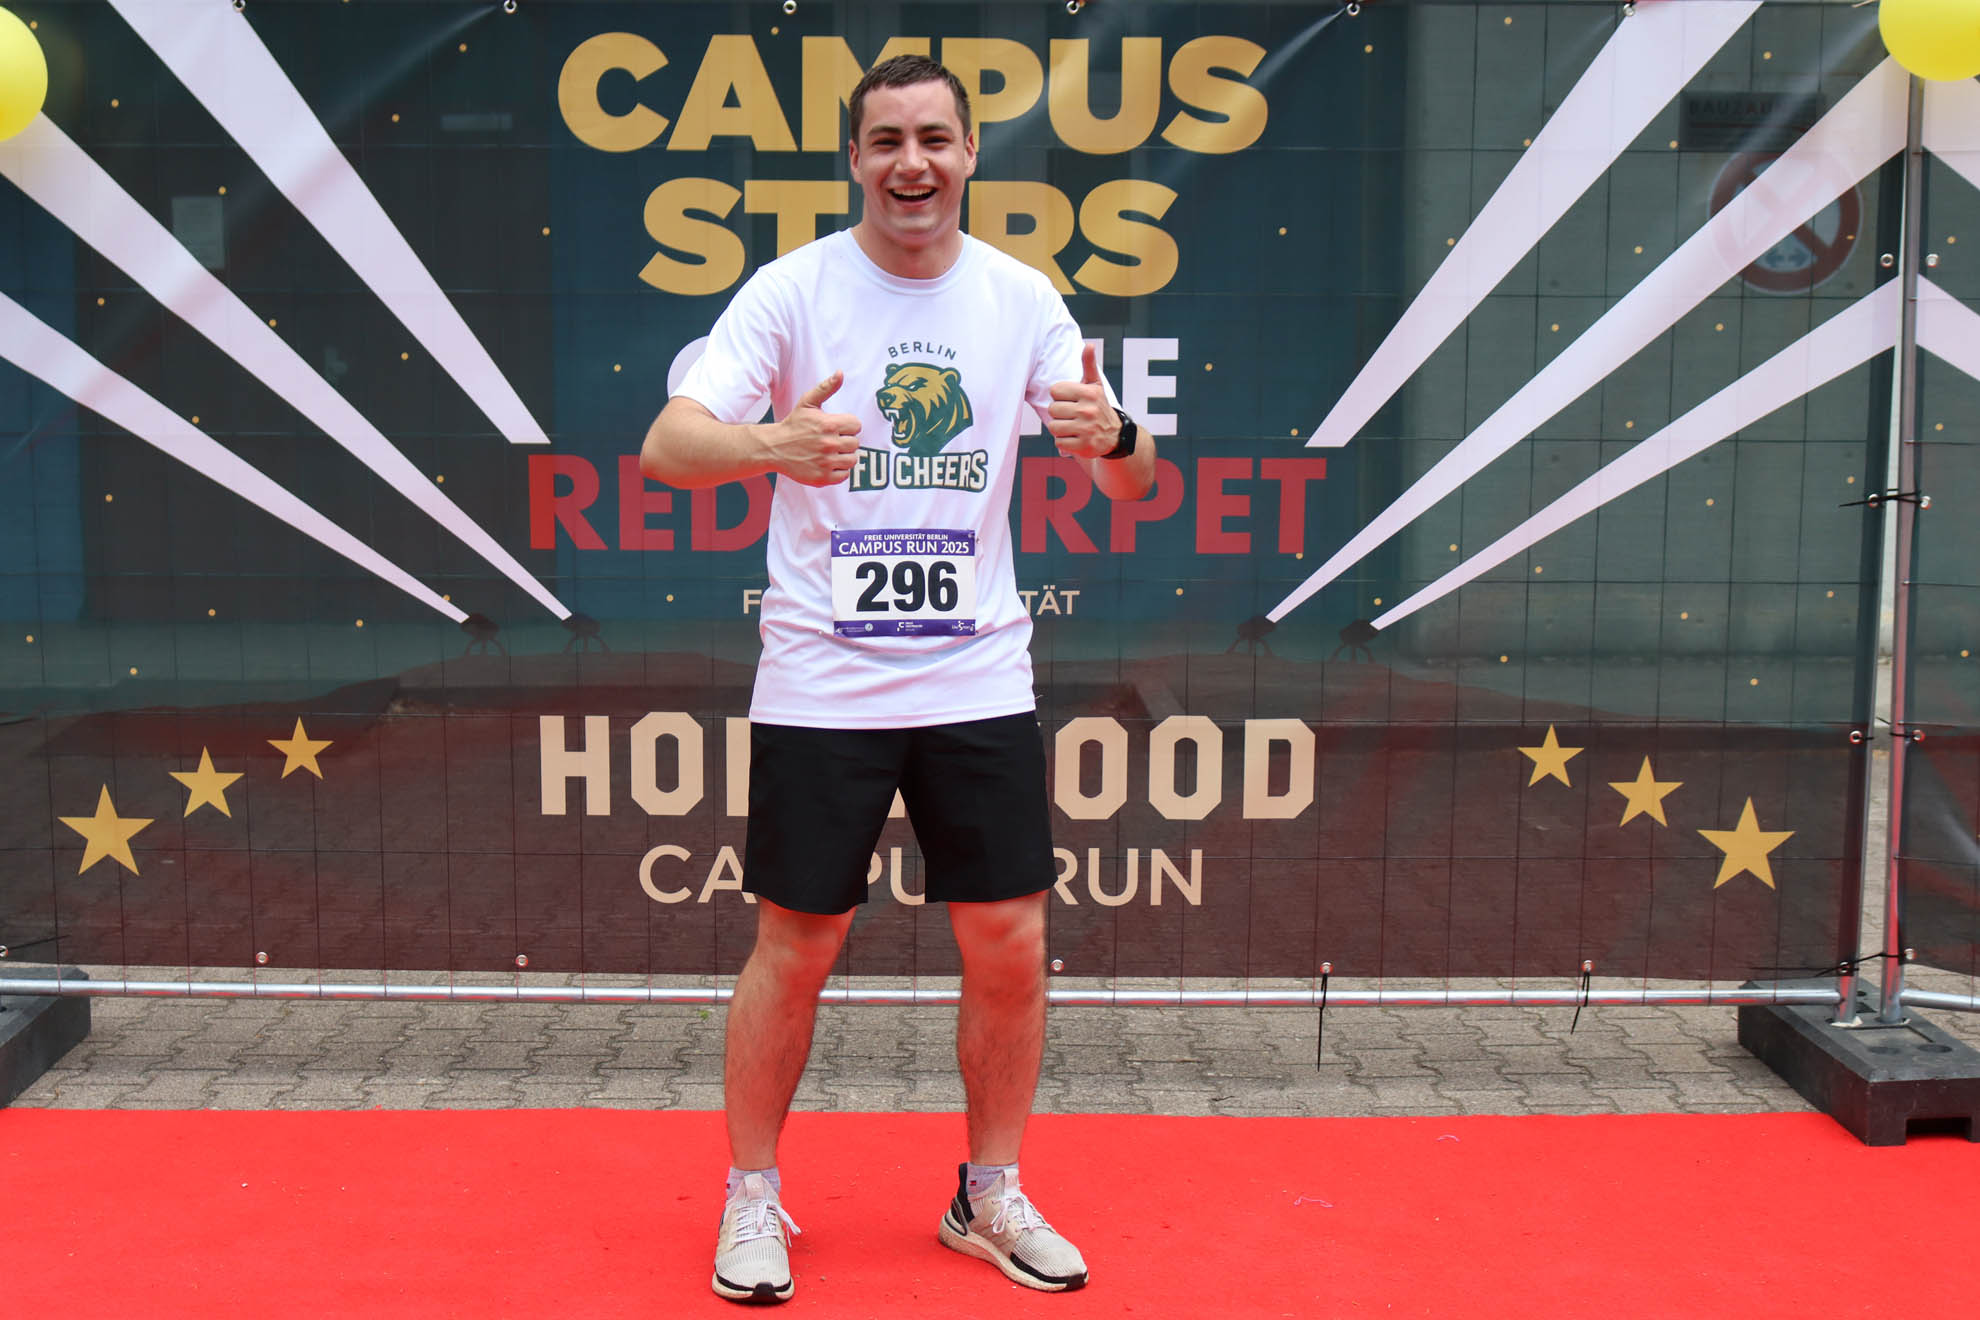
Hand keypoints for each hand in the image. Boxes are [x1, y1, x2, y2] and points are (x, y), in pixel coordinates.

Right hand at [771, 371, 861, 485]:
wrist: (774, 448)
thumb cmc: (793, 425)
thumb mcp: (807, 403)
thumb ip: (826, 388)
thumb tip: (840, 373)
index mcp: (828, 424)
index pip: (856, 425)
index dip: (848, 425)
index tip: (837, 427)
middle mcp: (829, 444)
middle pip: (855, 443)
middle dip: (845, 441)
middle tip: (831, 440)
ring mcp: (826, 462)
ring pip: (852, 460)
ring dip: (844, 456)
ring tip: (830, 452)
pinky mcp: (823, 477)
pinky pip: (844, 475)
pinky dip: (838, 471)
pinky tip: (827, 463)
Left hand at [1046, 345, 1119, 459]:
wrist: (1115, 435)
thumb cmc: (1098, 407)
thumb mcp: (1095, 385)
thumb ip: (1088, 365)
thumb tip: (1089, 344)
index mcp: (1089, 393)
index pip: (1054, 390)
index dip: (1060, 396)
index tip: (1072, 400)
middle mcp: (1088, 410)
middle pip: (1052, 409)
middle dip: (1060, 414)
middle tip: (1073, 415)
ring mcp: (1086, 429)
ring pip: (1053, 427)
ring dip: (1060, 429)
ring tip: (1073, 427)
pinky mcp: (1083, 446)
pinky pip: (1059, 443)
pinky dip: (1065, 442)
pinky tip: (1076, 438)